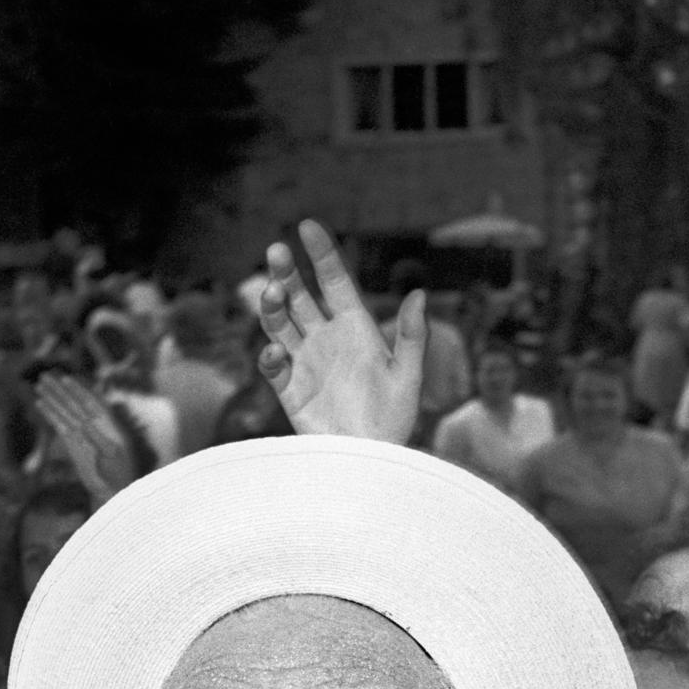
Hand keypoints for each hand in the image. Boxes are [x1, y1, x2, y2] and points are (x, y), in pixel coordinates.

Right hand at [34, 373, 134, 506]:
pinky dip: (50, 414)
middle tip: (43, 376)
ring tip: (39, 384)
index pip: (89, 401)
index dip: (78, 390)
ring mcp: (81, 432)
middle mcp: (92, 423)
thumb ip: (98, 439)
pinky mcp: (72, 442)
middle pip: (73, 402)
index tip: (65, 379)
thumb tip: (85, 425)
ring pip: (64, 411)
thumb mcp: (111, 455)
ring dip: (51, 397)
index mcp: (106, 422)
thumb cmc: (118, 472)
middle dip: (59, 389)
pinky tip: (40, 403)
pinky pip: (59, 424)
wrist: (112, 488)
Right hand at [257, 218, 424, 444]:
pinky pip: (274, 367)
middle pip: (300, 296)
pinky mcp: (291, 390)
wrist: (370, 461)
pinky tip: (276, 352)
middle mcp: (327, 338)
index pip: (334, 280)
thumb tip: (418, 293)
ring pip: (280, 324)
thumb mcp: (408, 377)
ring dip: (272, 307)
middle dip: (286, 272)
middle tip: (275, 251)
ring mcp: (306, 362)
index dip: (321, 253)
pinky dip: (270, 357)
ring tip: (272, 294)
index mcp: (355, 327)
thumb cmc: (394, 421)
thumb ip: (411, 336)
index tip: (307, 226)